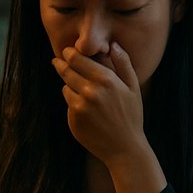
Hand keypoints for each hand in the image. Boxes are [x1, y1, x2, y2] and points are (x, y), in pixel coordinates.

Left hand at [53, 43, 147, 165]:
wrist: (124, 148)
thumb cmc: (131, 116)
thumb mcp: (134, 88)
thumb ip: (123, 64)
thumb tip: (113, 45)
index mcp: (106, 80)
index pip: (77, 58)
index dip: (69, 52)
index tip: (67, 50)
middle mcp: (91, 91)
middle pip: (66, 70)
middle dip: (62, 64)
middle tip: (58, 61)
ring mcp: (80, 106)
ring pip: (65, 86)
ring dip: (69, 84)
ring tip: (82, 90)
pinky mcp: (73, 118)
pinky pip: (68, 102)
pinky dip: (74, 101)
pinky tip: (86, 108)